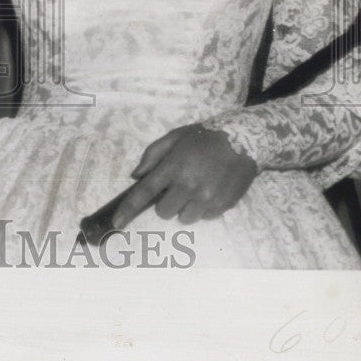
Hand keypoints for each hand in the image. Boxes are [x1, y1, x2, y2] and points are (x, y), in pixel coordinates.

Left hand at [110, 125, 256, 229]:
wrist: (244, 140)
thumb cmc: (203, 137)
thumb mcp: (175, 137)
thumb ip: (153, 155)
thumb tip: (136, 176)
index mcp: (173, 167)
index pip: (146, 192)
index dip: (129, 209)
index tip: (117, 222)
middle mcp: (189, 185)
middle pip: (164, 212)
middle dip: (165, 202)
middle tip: (176, 187)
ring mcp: (206, 199)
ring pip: (184, 218)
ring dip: (185, 207)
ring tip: (196, 188)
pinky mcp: (222, 207)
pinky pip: (204, 217)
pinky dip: (202, 208)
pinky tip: (211, 190)